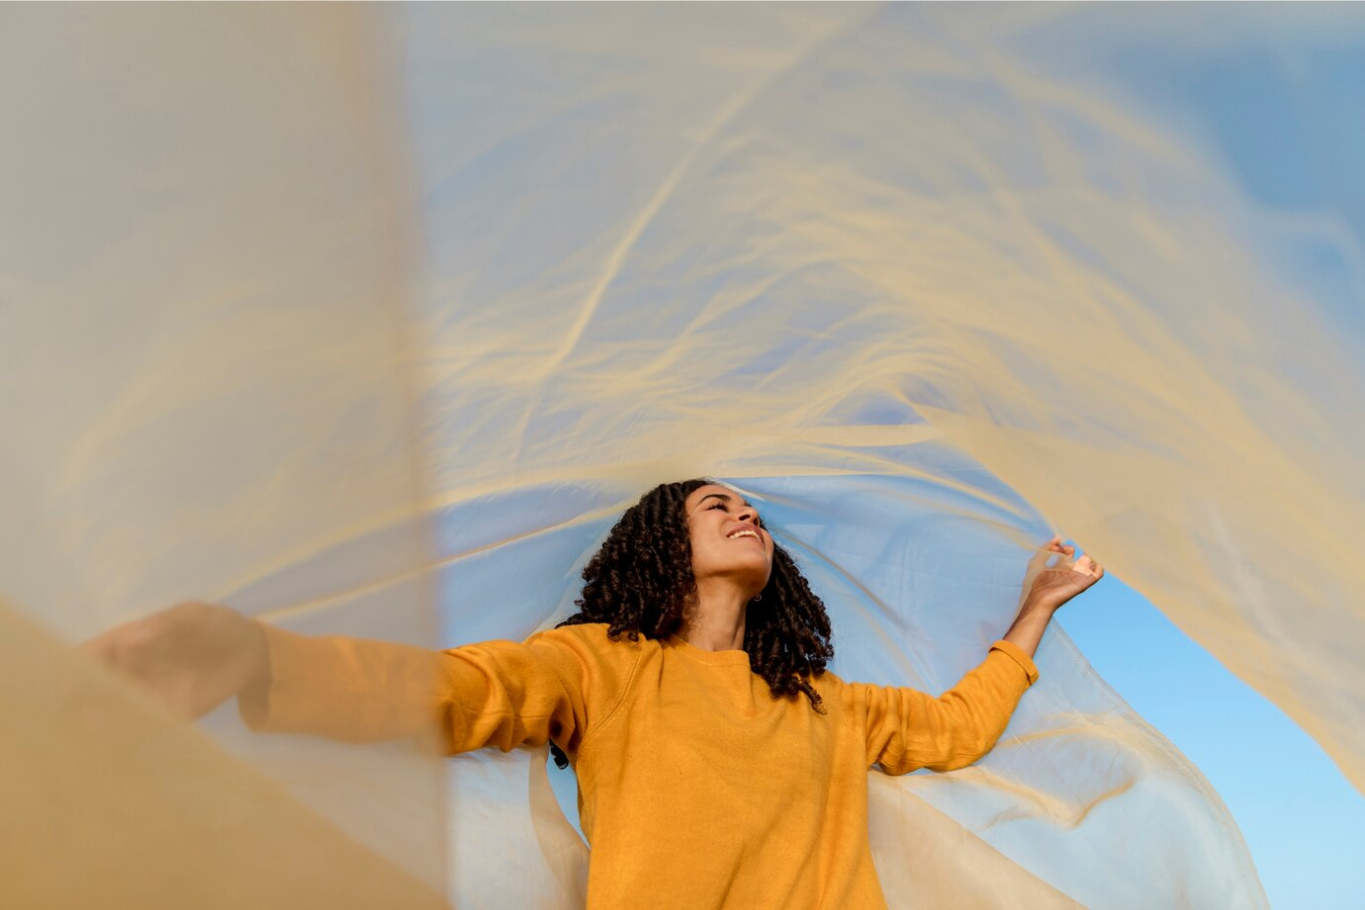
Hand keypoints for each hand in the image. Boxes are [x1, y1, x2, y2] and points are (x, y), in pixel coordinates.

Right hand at [79, 601, 268, 719]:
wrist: (249, 651)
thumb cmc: (215, 626)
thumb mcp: (193, 616)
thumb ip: (164, 626)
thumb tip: (127, 640)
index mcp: (125, 643)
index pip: (85, 657)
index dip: (70, 669)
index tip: (65, 682)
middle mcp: (127, 672)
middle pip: (88, 690)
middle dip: (77, 703)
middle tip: (75, 714)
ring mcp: (143, 696)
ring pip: (107, 713)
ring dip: (96, 725)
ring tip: (94, 732)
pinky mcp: (165, 716)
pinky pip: (138, 728)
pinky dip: (126, 738)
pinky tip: (120, 745)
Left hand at [1022, 536, 1104, 613]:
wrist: (1039, 598)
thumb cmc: (1036, 582)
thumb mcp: (1038, 560)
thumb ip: (1047, 547)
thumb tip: (1057, 538)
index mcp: (1060, 566)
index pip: (1069, 552)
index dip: (1065, 547)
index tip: (1057, 547)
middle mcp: (1070, 571)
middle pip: (1083, 557)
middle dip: (1084, 548)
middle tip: (1084, 541)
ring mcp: (1077, 577)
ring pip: (1092, 565)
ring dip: (1093, 556)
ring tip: (1090, 548)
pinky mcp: (1083, 583)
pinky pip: (1097, 575)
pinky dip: (1100, 566)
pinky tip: (1096, 559)